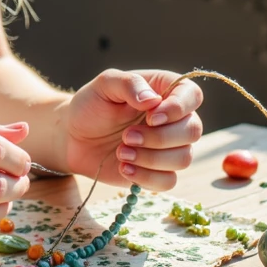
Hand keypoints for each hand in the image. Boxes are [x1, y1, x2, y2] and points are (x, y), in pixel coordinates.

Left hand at [61, 69, 202, 191]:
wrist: (73, 136)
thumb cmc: (91, 105)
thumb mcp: (104, 85)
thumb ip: (129, 84)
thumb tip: (153, 100)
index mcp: (165, 90)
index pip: (192, 95)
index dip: (179, 108)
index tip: (151, 116)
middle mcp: (174, 119)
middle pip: (193, 130)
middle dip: (159, 138)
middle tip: (127, 136)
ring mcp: (168, 147)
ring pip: (184, 158)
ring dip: (151, 158)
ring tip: (121, 152)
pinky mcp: (158, 171)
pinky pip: (169, 181)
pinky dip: (147, 177)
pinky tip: (124, 168)